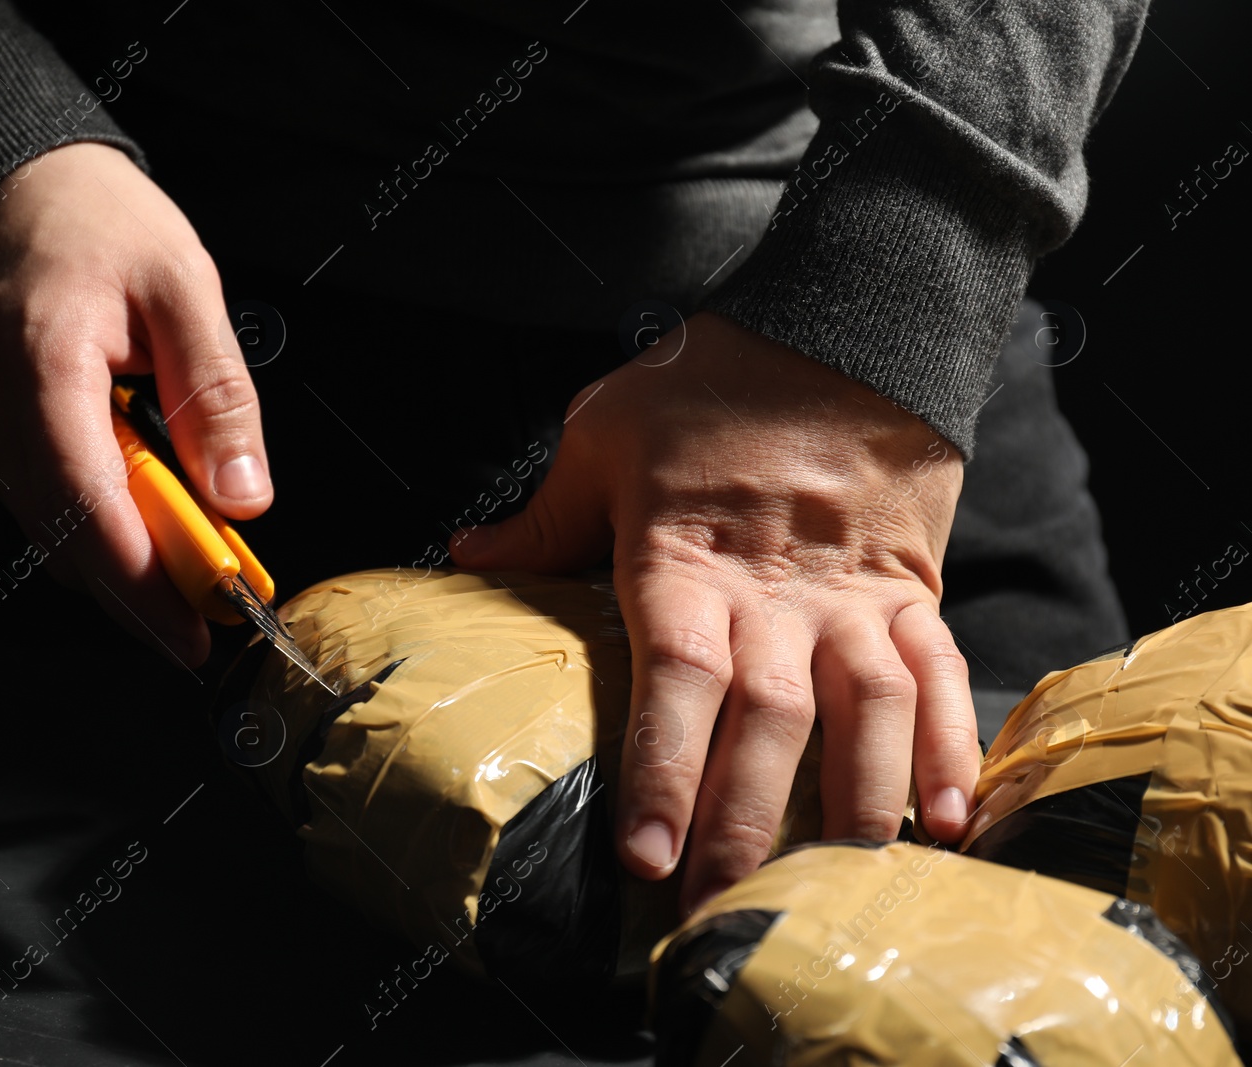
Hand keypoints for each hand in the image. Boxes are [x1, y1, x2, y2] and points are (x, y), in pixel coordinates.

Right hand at [0, 142, 270, 664]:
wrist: (0, 174)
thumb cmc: (94, 218)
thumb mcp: (184, 288)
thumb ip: (216, 397)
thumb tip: (243, 499)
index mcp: (34, 363)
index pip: (86, 510)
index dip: (143, 588)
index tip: (195, 636)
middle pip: (58, 535)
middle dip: (138, 586)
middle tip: (205, 610)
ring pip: (35, 525)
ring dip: (111, 550)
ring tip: (180, 545)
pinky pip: (14, 497)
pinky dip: (72, 514)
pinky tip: (118, 497)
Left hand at [451, 311, 978, 912]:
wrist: (845, 322)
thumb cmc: (711, 379)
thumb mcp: (602, 432)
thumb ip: (544, 514)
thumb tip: (467, 553)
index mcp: (687, 560)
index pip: (675, 680)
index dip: (662, 770)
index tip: (647, 854)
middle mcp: (776, 594)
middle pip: (769, 721)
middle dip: (748, 821)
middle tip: (725, 908)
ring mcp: (853, 595)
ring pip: (867, 712)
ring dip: (857, 803)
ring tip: (842, 884)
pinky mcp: (913, 588)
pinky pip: (941, 674)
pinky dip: (952, 745)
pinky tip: (949, 818)